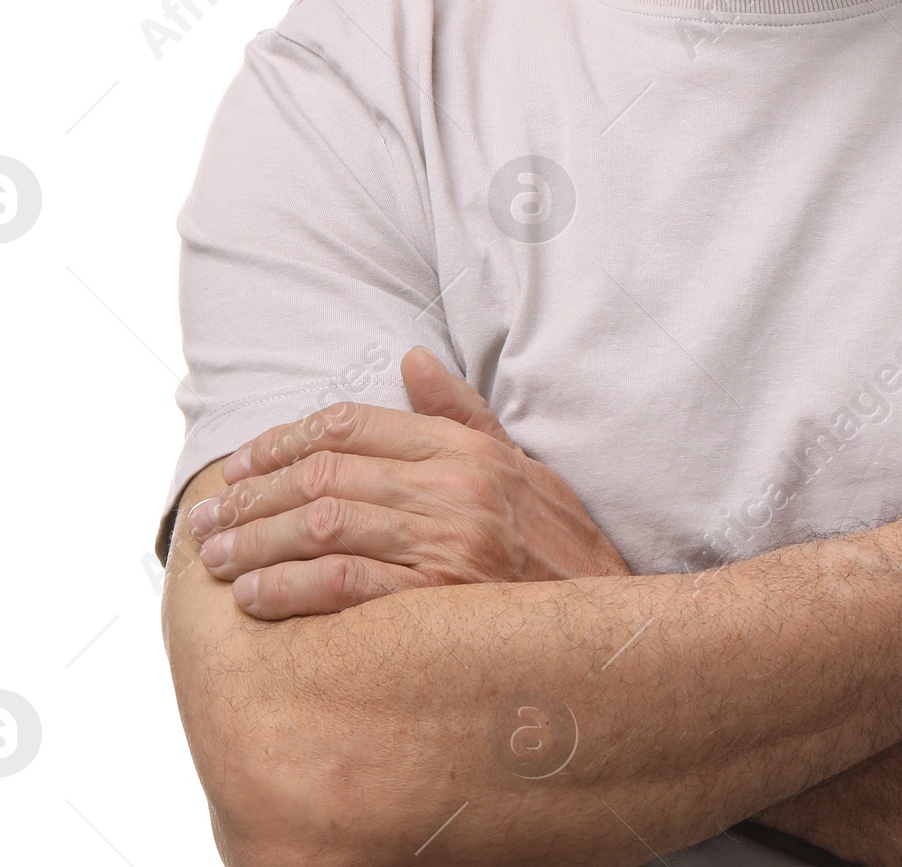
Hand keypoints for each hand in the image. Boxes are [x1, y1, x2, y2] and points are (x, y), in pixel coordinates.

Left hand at [186, 347, 630, 618]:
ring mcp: (447, 543)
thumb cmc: (559, 545)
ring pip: (323, 526)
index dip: (284, 441)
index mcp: (466, 449)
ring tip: (216, 558)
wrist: (610, 624)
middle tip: (208, 518)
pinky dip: (288, 588)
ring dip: (257, 541)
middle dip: (253, 495)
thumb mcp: (521, 463)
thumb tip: (410, 360)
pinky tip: (254, 597)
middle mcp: (453, 487)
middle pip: (325, 475)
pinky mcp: (439, 600)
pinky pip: (343, 586)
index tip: (241, 465)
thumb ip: (460, 413)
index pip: (354, 426)